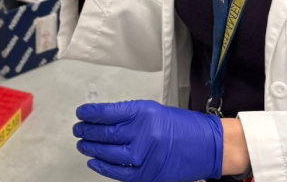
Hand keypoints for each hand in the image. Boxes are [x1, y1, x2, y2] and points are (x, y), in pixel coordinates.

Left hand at [73, 100, 223, 181]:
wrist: (207, 145)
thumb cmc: (181, 126)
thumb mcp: (152, 111)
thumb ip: (128, 115)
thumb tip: (102, 119)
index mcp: (144, 112)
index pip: (108, 112)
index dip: (90, 113)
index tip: (81, 113)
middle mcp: (144, 133)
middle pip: (106, 133)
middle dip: (88, 131)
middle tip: (78, 129)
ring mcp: (146, 155)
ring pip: (110, 153)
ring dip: (92, 148)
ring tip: (82, 144)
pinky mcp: (150, 174)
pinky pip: (121, 173)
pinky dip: (105, 168)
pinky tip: (94, 162)